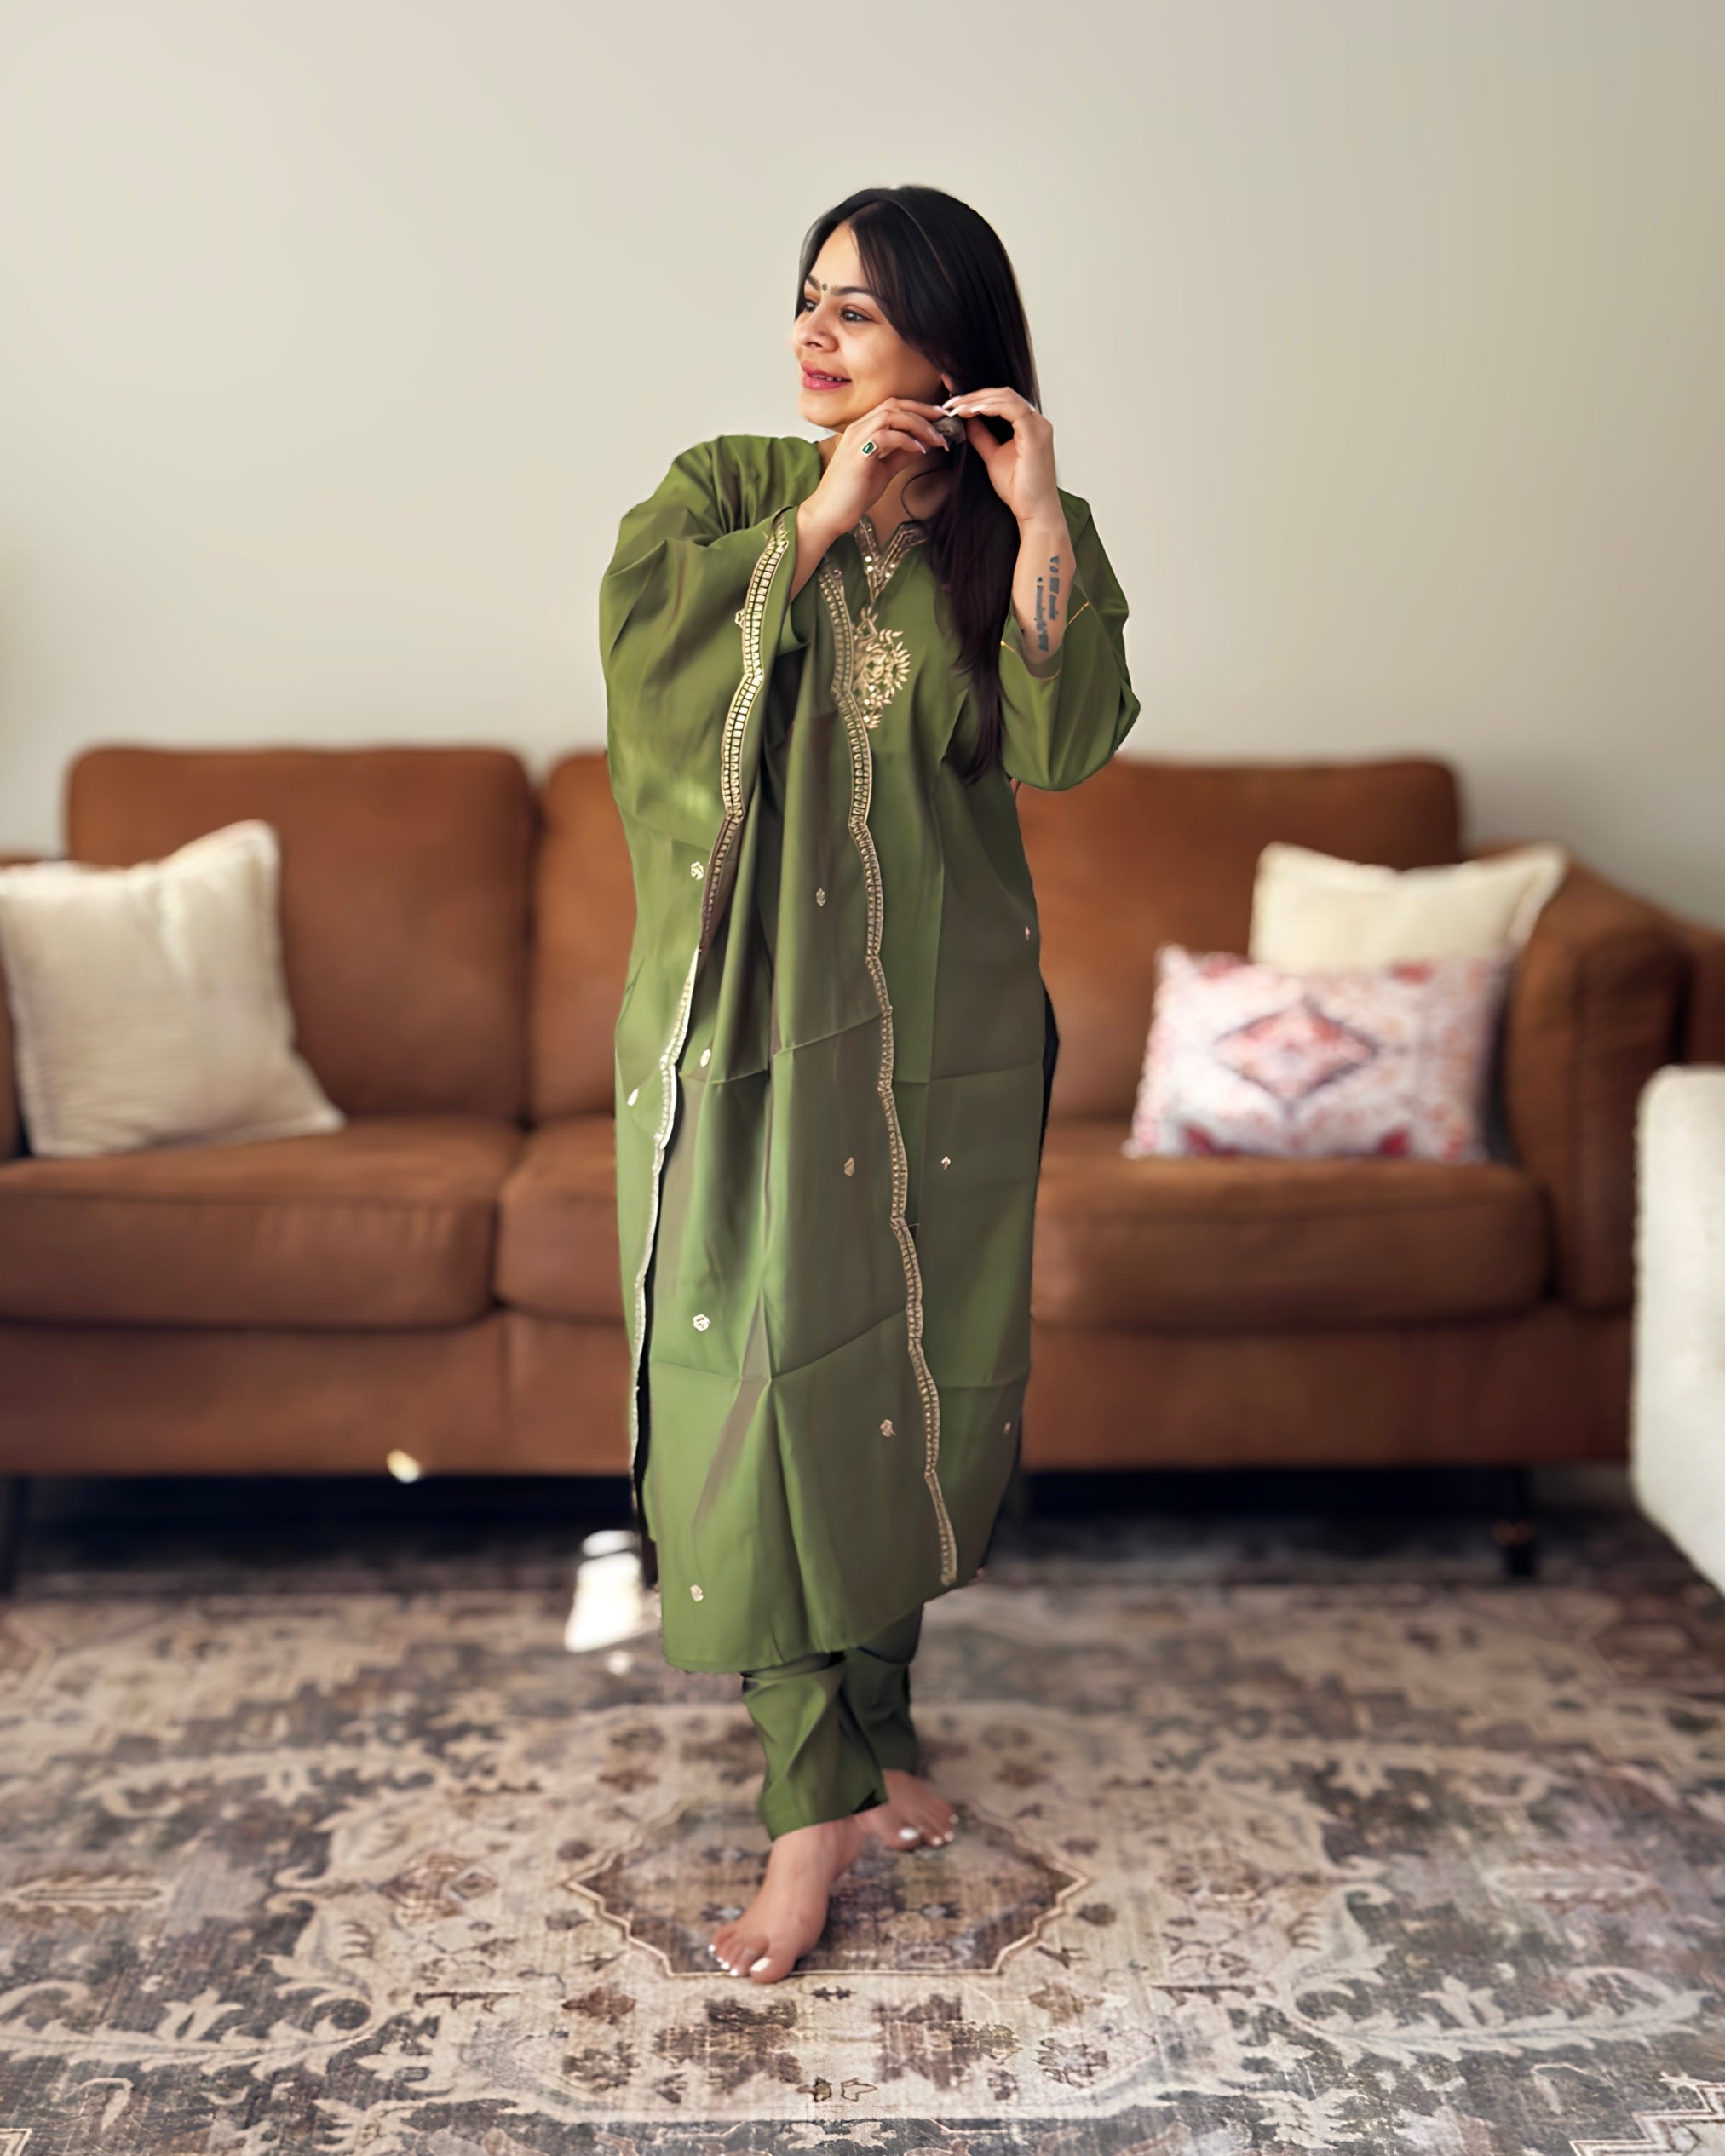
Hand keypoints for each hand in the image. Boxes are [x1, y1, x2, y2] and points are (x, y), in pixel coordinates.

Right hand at [808, 397, 951, 537]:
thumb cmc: (853, 494)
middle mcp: (858, 428)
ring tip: (936, 440)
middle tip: (945, 422)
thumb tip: (922, 447)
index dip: (918, 409)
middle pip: (895, 404)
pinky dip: (906, 440)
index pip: (893, 406)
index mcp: (863, 429)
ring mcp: (856, 439)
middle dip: (923, 411)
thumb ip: (900, 456)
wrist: (830, 514)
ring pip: (892, 415)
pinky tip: (919, 451)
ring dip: (919, 425)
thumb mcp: (884, 471)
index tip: (939, 419)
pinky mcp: (858, 454)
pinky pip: (885, 435)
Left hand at [942, 387, 1058, 525]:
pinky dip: (989, 408)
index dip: (977, 398)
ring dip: (978, 400)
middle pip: (1003, 393)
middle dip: (974, 396)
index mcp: (1029, 425)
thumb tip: (968, 420)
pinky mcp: (1035, 434)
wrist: (1034, 511)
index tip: (954, 405)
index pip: (1002, 400)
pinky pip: (1010, 409)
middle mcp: (1036, 421)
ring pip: (1006, 397)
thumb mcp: (993, 456)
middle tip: (951, 403)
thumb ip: (982, 437)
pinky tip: (971, 413)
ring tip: (957, 408)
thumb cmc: (1020, 489)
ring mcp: (1038, 426)